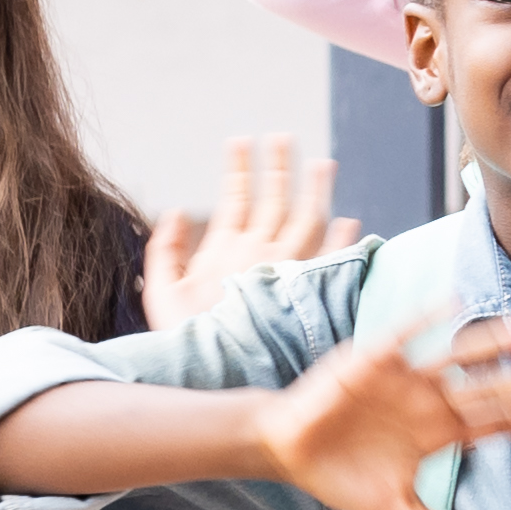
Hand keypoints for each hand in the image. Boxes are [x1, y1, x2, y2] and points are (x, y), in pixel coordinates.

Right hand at [140, 135, 348, 324]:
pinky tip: (350, 221)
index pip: (235, 196)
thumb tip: (175, 212)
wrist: (216, 373)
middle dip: (278, 165)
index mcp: (223, 249)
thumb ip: (165, 252)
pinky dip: (342, 240)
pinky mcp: (304, 292)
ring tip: (323, 163)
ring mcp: (284, 269)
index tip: (241, 140)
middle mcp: (258, 252)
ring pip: (306, 219)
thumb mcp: (160, 293)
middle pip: (274, 198)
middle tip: (283, 137)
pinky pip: (331, 260)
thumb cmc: (185, 338)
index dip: (238, 167)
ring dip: (315, 189)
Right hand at [253, 317, 510, 509]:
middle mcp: (430, 401)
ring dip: (491, 345)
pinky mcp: (369, 363)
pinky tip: (455, 302)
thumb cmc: (342, 475)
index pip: (498, 423)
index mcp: (440, 432)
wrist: (287, 450)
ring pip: (456, 359)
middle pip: (490, 392)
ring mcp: (402, 380)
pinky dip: (425, 322)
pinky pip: (401, 338)